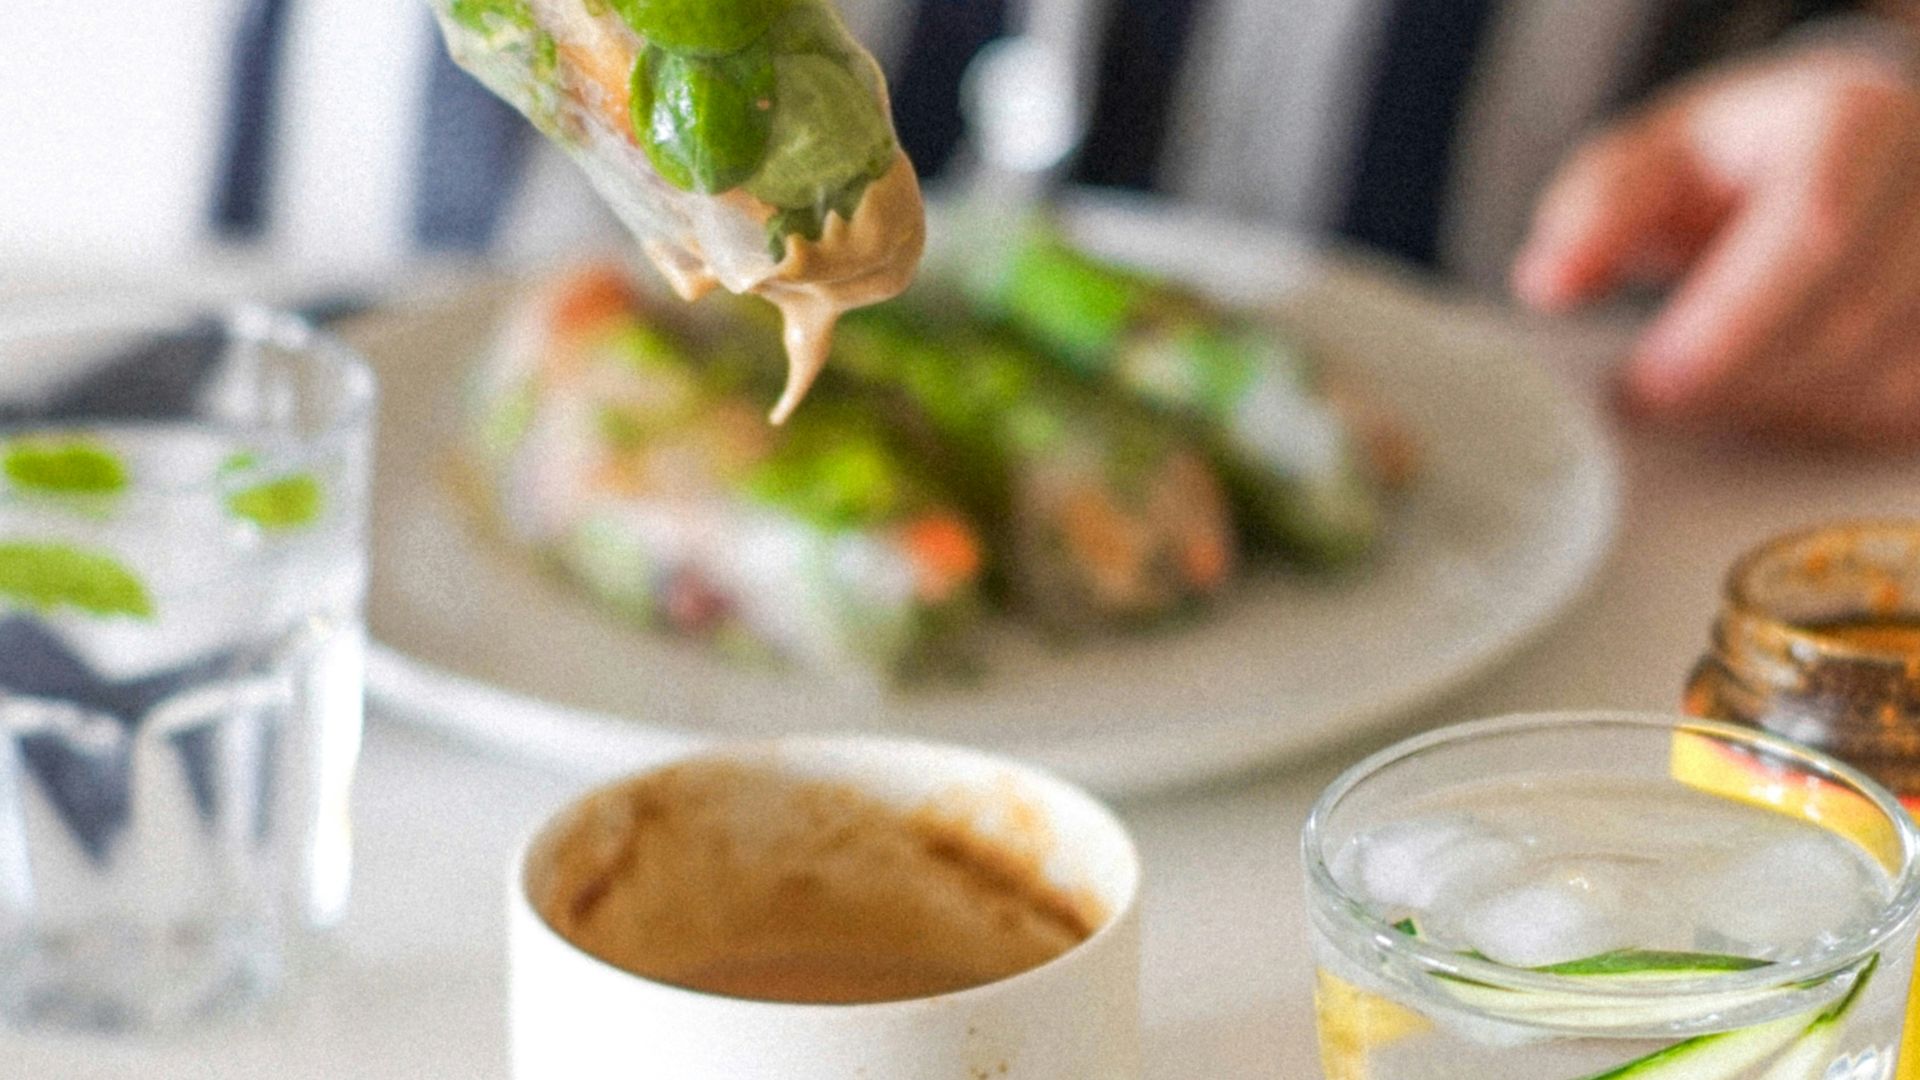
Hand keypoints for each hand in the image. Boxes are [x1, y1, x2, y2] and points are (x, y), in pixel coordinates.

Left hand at [1513, 45, 1919, 446]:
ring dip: (1774, 412)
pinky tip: (1767, 397)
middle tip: (1652, 400)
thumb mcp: (1650, 159)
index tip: (1647, 385)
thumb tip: (1547, 281)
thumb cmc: (1732, 162)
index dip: (1727, 324)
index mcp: (1854, 121)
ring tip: (1702, 388)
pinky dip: (1821, 425)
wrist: (1833, 158)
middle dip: (1736, 383)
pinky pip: (1898, 414)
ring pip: (1879, 381)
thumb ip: (1594, 213)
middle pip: (1848, 320)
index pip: (1812, 231)